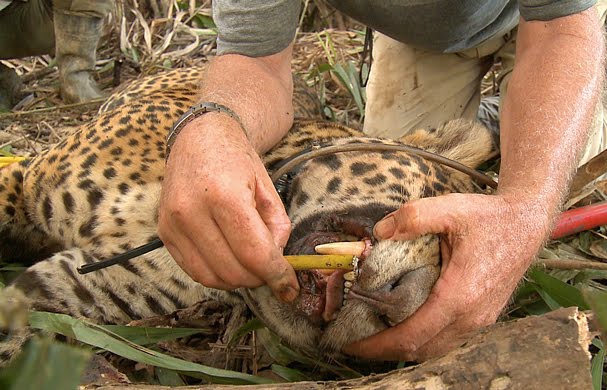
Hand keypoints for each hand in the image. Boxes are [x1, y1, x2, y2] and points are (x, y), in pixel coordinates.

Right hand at [158, 113, 298, 301]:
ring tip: (251, 263)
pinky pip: (193, 270)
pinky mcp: (164, 232)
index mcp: (224, 196)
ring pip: (212, 278)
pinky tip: (230, 260)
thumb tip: (276, 262)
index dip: (277, 275)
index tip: (289, 287)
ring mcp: (173, 224)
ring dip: (238, 280)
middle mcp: (192, 212)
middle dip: (259, 279)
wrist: (200, 138)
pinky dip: (217, 274)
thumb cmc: (238, 160)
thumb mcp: (268, 188)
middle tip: (272, 270)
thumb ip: (277, 228)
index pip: (254, 254)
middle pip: (233, 272)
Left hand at [343, 193, 550, 360]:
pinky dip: (421, 340)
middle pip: (420, 349)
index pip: (412, 336)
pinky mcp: (481, 317)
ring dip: (402, 347)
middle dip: (384, 350)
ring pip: (434, 348)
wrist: (526, 224)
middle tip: (354, 340)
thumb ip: (412, 217)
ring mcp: (479, 320)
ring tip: (374, 335)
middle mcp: (471, 316)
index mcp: (460, 295)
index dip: (378, 344)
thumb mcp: (450, 208)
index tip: (352, 343)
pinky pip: (446, 340)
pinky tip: (403, 326)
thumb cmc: (490, 218)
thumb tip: (379, 232)